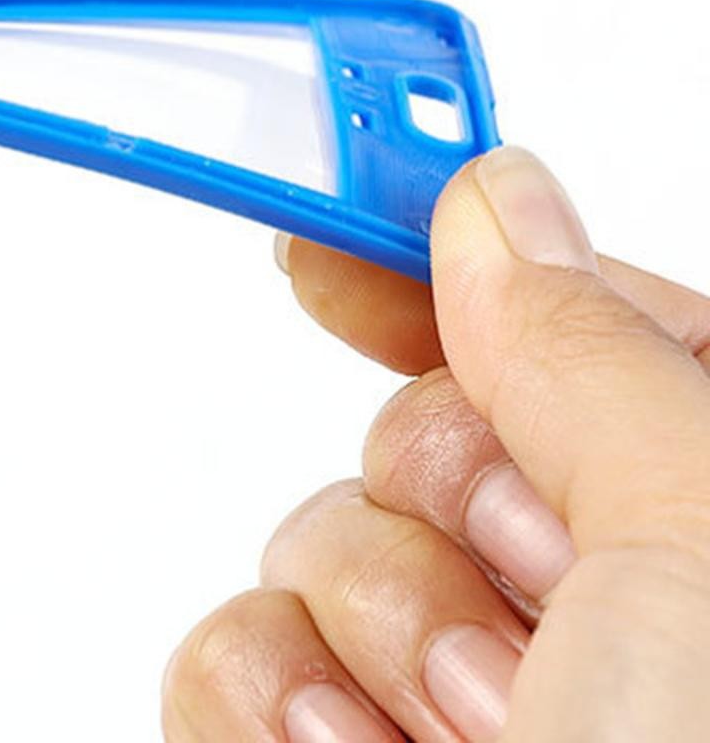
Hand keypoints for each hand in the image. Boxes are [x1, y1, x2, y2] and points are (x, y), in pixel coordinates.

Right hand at [162, 146, 709, 741]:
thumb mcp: (697, 554)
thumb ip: (592, 354)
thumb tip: (495, 197)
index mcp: (697, 535)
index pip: (568, 327)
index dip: (459, 257)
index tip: (350, 212)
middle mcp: (589, 614)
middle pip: (425, 425)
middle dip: (447, 494)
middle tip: (539, 594)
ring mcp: (449, 694)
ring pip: (316, 536)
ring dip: (372, 624)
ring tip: (476, 735)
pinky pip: (224, 650)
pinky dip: (262, 700)